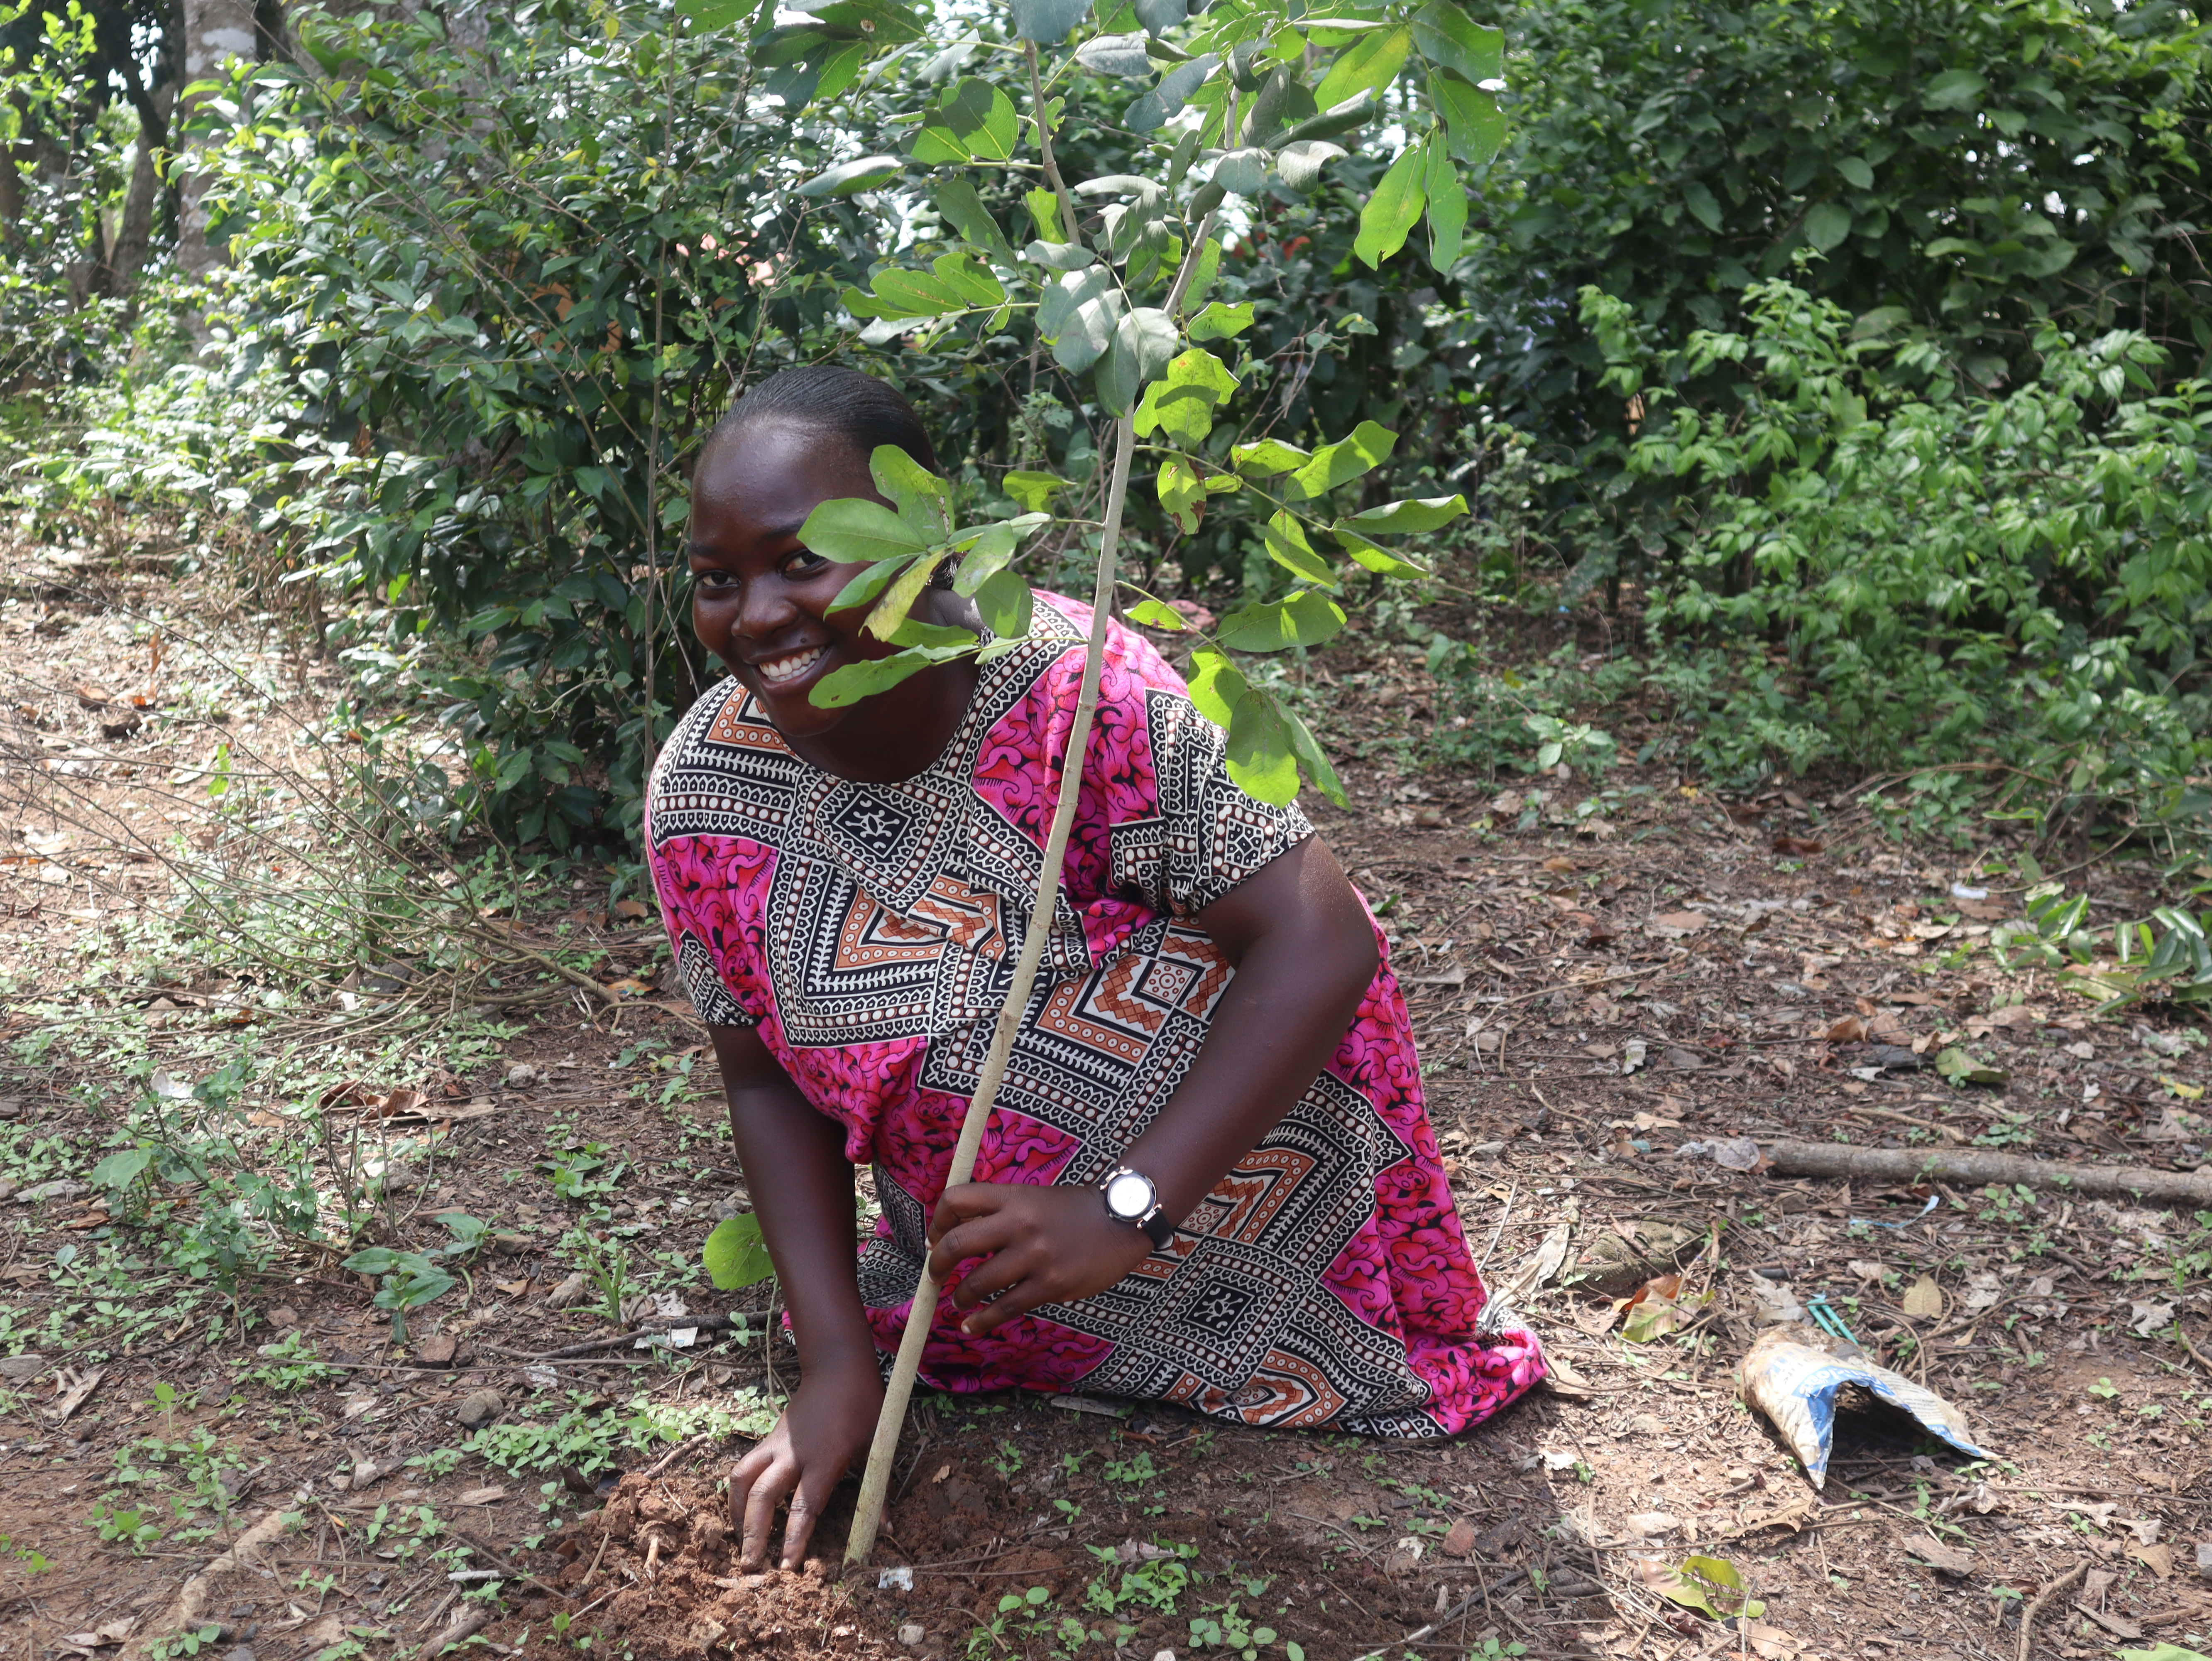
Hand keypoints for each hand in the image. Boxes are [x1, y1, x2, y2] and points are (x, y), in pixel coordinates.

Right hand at [725, 1358, 881, 1570]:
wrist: (839, 1368)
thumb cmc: (864, 1407)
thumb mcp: (877, 1446)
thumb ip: (878, 1490)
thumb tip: (886, 1529)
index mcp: (826, 1459)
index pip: (805, 1507)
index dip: (794, 1540)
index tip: (786, 1568)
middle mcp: (795, 1454)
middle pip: (764, 1498)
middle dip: (754, 1536)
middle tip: (751, 1567)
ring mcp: (776, 1445)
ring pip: (743, 1480)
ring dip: (738, 1514)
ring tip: (741, 1542)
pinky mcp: (767, 1439)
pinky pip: (743, 1467)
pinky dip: (737, 1491)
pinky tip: (742, 1511)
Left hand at [927, 1182, 1154, 1337]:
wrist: (1123, 1220)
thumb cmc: (1075, 1210)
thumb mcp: (1035, 1197)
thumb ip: (1002, 1212)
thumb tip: (960, 1236)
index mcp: (1013, 1197)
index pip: (956, 1200)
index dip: (937, 1222)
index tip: (935, 1240)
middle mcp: (1019, 1223)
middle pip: (957, 1244)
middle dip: (937, 1266)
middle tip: (935, 1277)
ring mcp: (1035, 1256)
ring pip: (977, 1283)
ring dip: (960, 1297)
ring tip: (958, 1302)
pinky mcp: (1050, 1284)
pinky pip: (1005, 1308)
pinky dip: (982, 1321)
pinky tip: (972, 1326)